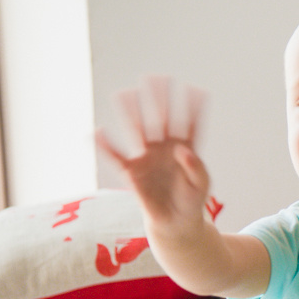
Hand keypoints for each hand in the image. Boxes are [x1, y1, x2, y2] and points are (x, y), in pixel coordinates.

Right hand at [96, 76, 210, 231]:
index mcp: (185, 148)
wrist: (177, 222)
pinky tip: (97, 132)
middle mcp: (165, 148)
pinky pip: (117, 156)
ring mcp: (148, 157)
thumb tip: (182, 150)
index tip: (195, 88)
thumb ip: (195, 167)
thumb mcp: (201, 184)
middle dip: (159, 99)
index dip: (192, 107)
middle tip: (154, 77)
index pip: (190, 123)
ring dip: (132, 112)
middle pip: (162, 118)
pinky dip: (106, 145)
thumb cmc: (191, 200)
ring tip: (123, 93)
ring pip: (139, 130)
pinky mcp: (134, 172)